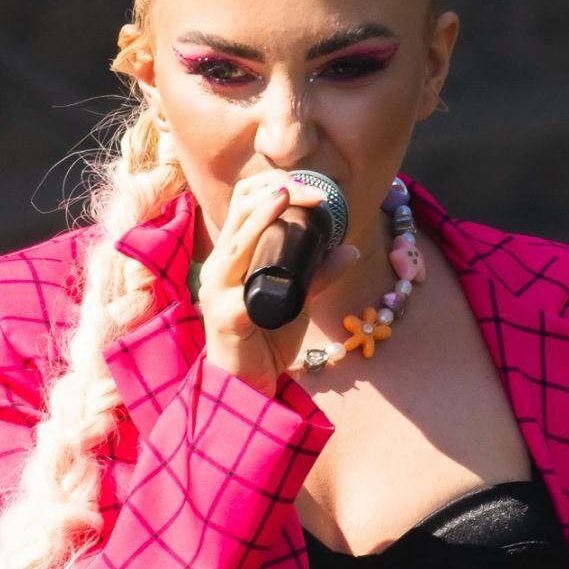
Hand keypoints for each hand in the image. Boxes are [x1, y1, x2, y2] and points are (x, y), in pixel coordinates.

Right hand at [196, 171, 359, 393]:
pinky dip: (260, 275)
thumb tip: (350, 249)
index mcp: (233, 257)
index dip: (275, 184)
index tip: (313, 188)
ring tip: (287, 197)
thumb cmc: (266, 339)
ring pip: (237, 243)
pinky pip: (242, 295)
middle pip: (239, 210)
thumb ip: (319, 275)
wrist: (247, 384)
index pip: (245, 203)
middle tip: (315, 192)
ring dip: (263, 216)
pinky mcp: (226, 319)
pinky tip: (274, 266)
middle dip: (277, 191)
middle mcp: (220, 267)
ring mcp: (218, 292)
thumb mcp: (298, 300)